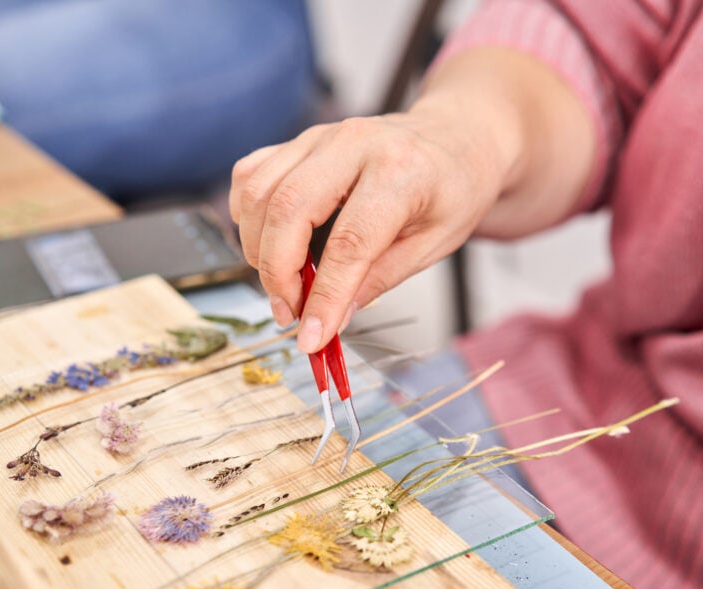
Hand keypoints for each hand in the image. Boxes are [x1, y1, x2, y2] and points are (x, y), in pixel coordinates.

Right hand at [230, 106, 502, 352]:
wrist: (456, 136)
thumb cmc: (452, 189)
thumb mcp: (434, 244)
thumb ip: (379, 280)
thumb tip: (332, 320)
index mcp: (400, 172)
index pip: (348, 243)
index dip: (324, 296)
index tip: (312, 337)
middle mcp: (354, 144)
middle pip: (288, 210)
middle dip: (277, 274)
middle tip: (289, 314)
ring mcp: (321, 137)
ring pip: (259, 191)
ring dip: (256, 249)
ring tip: (281, 286)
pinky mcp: (300, 141)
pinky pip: (251, 174)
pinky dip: (246, 215)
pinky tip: (268, 244)